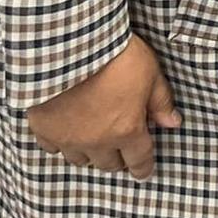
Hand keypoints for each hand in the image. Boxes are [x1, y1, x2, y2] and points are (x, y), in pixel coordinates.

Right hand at [28, 34, 180, 179]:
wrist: (70, 46)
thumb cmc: (114, 56)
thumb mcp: (150, 74)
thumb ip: (161, 102)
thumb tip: (173, 123)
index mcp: (126, 130)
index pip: (139, 160)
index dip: (143, 168)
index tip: (144, 172)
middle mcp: (97, 141)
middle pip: (109, 164)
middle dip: (118, 158)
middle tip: (120, 147)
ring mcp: (68, 138)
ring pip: (80, 159)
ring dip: (90, 152)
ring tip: (94, 138)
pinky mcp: (44, 129)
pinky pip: (52, 147)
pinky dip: (61, 142)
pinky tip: (66, 130)